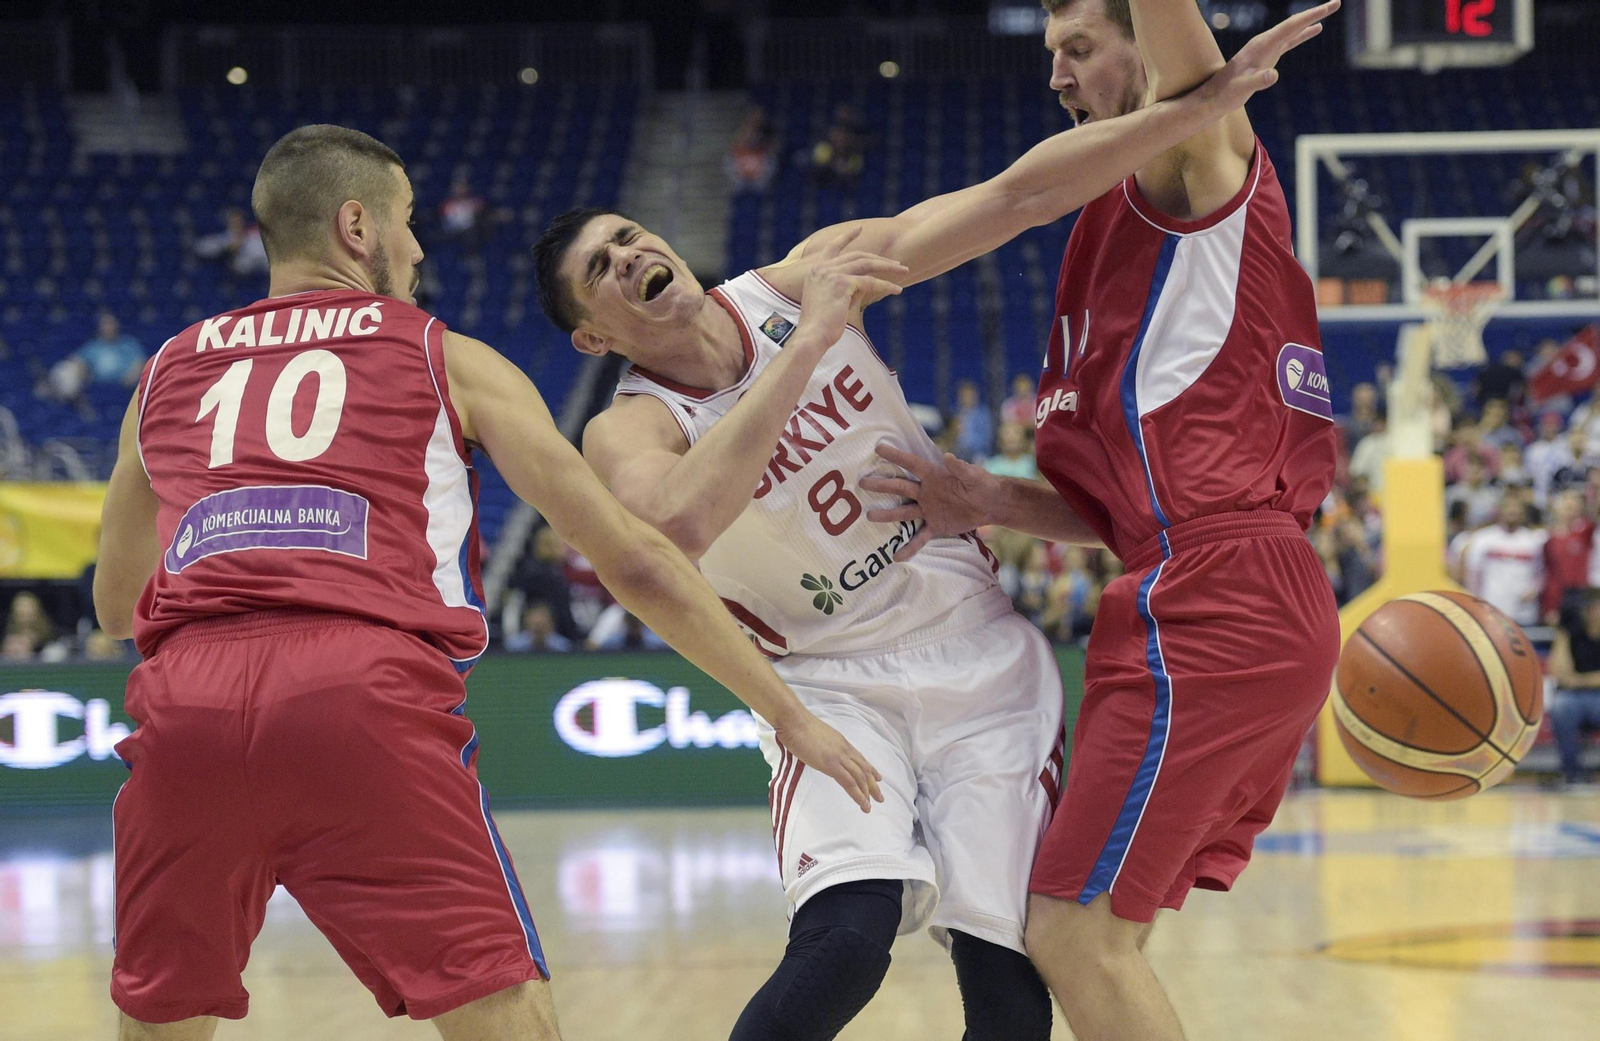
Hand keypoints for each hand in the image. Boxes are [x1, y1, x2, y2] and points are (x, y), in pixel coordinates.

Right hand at [770, 707, 884, 812]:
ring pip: (859, 777)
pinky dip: (858, 794)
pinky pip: (849, 782)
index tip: (878, 779)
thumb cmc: (799, 727)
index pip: (860, 759)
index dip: (870, 770)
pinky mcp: (831, 764)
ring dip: (867, 792)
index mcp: (841, 743)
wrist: (794, 720)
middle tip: (880, 798)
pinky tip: (862, 803)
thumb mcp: (819, 737)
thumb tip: (824, 753)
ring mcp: (839, 757)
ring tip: (870, 806)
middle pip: (864, 769)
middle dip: (873, 785)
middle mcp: (844, 749)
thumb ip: (825, 746)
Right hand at [795, 227, 907, 348]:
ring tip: (903, 270)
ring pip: (866, 264)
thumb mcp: (832, 300)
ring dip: (887, 266)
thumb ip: (848, 287)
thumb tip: (869, 283)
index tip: (859, 228)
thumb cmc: (821, 325)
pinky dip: (885, 285)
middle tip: (897, 263)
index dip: (847, 237)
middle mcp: (822, 268)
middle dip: (879, 258)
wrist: (812, 335)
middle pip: (857, 255)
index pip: (832, 247)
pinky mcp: (842, 284)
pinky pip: (870, 282)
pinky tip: (897, 290)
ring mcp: (831, 274)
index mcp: (816, 270)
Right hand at [859, 442, 997, 561]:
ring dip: (887, 514)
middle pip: (900, 487)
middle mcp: (926, 491)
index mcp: (934, 475)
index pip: (911, 464)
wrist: (991, 505)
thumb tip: (949, 457)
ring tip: (869, 516)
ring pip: (904, 512)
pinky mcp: (935, 525)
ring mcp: (928, 509)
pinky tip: (897, 556)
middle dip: (882, 485)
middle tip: (862, 483)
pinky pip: (919, 536)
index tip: (878, 449)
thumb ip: (961, 468)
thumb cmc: (983, 484)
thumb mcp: (974, 476)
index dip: (896, 456)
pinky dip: (909, 547)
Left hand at [1200, 0, 1338, 110]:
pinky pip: (1289, 41)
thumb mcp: (1242, 89)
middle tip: (1337, 3)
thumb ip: (1258, 81)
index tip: (1330, 6)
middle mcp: (1265, 42)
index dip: (1311, 16)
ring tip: (1329, 10)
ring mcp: (1266, 48)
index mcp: (1261, 45)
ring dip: (1311, 20)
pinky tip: (1315, 30)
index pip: (1291, 26)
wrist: (1213, 98)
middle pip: (1294, 23)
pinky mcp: (1268, 56)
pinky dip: (1303, 34)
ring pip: (1293, 29)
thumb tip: (1274, 75)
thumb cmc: (1226, 94)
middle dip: (1315, 12)